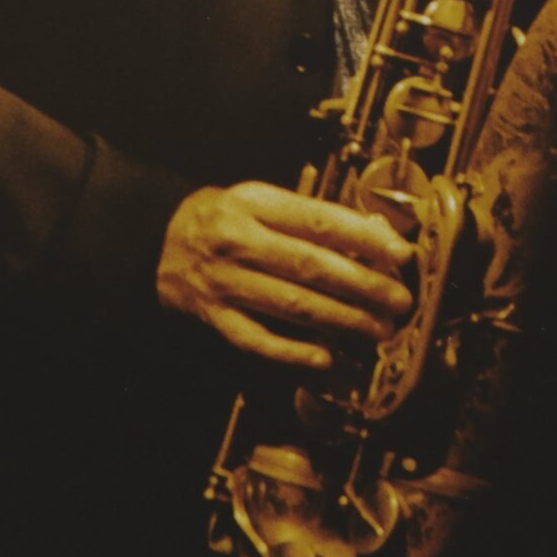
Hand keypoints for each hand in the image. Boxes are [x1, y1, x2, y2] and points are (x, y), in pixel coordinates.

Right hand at [156, 181, 415, 368]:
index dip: (363, 238)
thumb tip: (371, 236)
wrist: (156, 239)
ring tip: (378, 329)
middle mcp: (238, 241)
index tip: (400, 253)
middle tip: (400, 300)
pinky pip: (258, 339)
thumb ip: (307, 216)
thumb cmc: (222, 217)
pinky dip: (293, 351)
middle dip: (363, 285)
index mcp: (253, 204)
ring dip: (342, 320)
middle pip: (310, 266)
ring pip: (292, 305)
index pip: (317, 220)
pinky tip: (325, 357)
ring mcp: (225, 283)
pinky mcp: (215, 317)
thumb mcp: (258, 199)